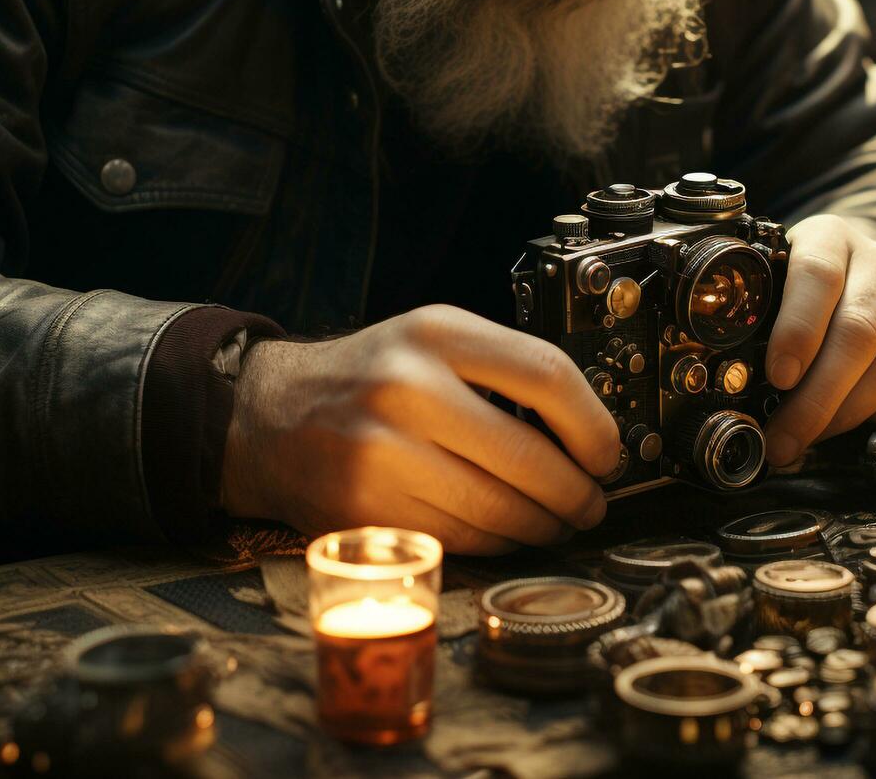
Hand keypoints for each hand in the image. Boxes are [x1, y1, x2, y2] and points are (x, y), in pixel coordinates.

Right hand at [220, 305, 620, 553]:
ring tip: (553, 521)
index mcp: (435, 334)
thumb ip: (503, 369)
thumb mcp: (430, 341)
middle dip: (577, 493)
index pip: (548, 376)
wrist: (268, 417)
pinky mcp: (366, 511)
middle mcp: (407, 389)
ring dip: (542, 526)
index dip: (594, 426)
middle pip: (531, 459)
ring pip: (499, 511)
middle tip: (590, 502)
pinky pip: (461, 539)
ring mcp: (382, 454)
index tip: (607, 454)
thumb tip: (590, 431)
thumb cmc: (368, 378)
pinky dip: (495, 543)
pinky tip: (503, 531)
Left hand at [762, 215, 875, 465]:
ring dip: (846, 413)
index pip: (819, 275)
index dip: (798, 330)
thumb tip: (734, 378)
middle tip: (783, 436)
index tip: (779, 377)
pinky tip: (848, 422)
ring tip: (808, 437)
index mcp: (831, 237)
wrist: (859, 263)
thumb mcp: (775, 274)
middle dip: (817, 397)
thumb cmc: (804, 281)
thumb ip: (759, 309)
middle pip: (857, 333)